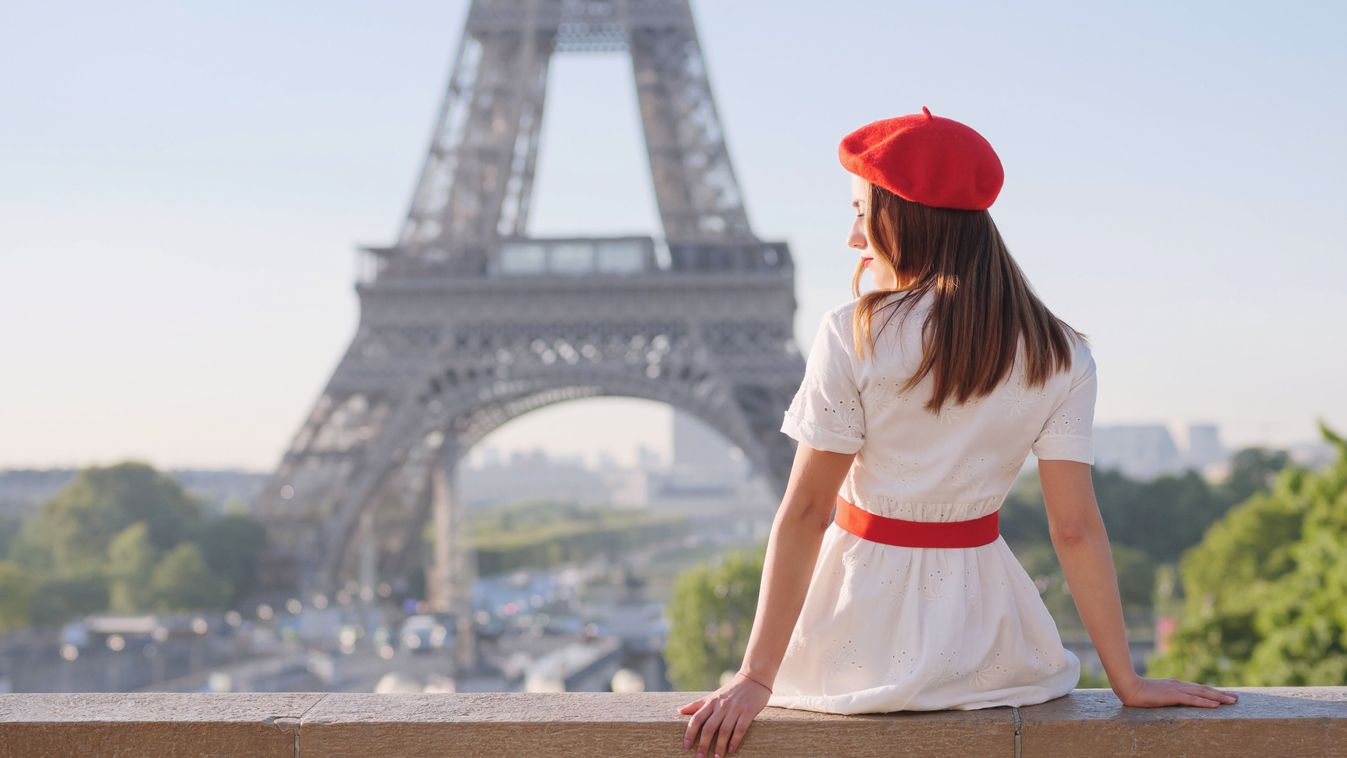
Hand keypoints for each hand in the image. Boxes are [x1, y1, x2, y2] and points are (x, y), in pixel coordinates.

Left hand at [676, 672, 771, 757]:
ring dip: (719, 746)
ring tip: (717, 757)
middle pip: (709, 727)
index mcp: (711, 702)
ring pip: (724, 730)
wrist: (754, 678)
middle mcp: (722, 705)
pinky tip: (731, 750)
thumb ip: (697, 705)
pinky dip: (735, 741)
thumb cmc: (731, 690)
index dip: (690, 733)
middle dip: (703, 744)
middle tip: (700, 757)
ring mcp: (735, 708)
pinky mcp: (748, 712)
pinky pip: (740, 729)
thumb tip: (679, 711)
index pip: (697, 718)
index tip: (686, 746)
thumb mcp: (713, 696)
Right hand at [1115, 676, 1238, 707]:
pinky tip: (1216, 705)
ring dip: (1219, 697)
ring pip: (1203, 693)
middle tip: (1236, 698)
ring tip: (1233, 701)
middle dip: (1221, 694)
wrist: (1128, 687)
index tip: (1223, 695)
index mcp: (1175, 685)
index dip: (1211, 692)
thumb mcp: (1154, 694)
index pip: (1197, 689)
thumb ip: (1163, 696)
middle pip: (1204, 690)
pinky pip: (1194, 700)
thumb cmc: (1137, 692)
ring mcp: (1177, 690)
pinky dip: (1206, 702)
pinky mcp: (1174, 696)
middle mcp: (1179, 685)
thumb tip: (1167, 699)